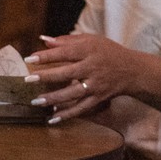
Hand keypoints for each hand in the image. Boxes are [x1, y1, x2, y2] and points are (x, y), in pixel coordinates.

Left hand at [24, 33, 142, 120]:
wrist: (132, 70)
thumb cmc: (107, 52)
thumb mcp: (90, 40)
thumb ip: (66, 40)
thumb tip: (43, 40)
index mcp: (89, 50)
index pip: (65, 52)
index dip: (47, 56)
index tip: (29, 58)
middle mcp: (92, 68)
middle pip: (67, 73)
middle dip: (46, 77)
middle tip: (28, 80)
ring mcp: (96, 85)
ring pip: (73, 94)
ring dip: (54, 98)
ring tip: (36, 101)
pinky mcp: (99, 98)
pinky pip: (81, 108)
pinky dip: (67, 114)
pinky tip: (52, 118)